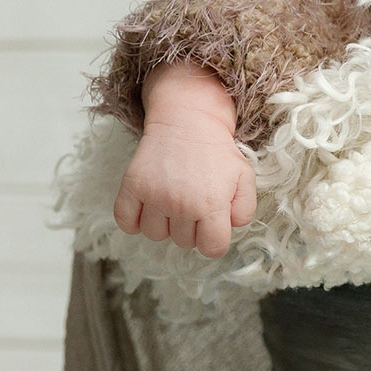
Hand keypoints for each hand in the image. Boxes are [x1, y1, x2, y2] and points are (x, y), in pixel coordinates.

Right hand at [113, 120, 254, 256]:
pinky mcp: (132, 186)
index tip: (211, 225)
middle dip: (191, 228)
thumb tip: (229, 228)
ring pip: (155, 235)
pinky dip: (133, 220)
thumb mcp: (245, 178)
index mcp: (211, 204)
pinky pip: (125, 221)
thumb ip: (245, 211)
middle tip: (193, 201)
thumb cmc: (216, 152)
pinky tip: (147, 208)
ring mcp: (154, 196)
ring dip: (163, 223)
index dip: (214, 240)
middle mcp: (181, 204)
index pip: (212, 249)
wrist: (187, 121)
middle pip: (184, 243)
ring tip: (172, 200)